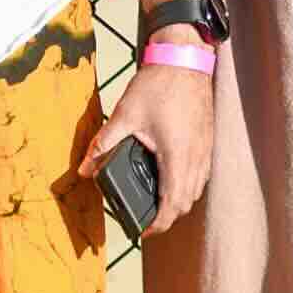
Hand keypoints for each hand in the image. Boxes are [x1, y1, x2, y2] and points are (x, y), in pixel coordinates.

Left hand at [86, 55, 218, 234]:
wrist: (185, 61)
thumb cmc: (158, 86)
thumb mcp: (124, 115)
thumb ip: (103, 144)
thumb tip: (84, 169)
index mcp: (176, 156)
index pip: (172, 204)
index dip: (158, 225)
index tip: (143, 231)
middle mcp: (195, 157)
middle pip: (187, 202)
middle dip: (168, 217)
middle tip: (146, 219)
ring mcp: (205, 149)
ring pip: (197, 190)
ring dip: (179, 201)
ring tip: (158, 201)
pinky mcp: (207, 140)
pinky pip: (202, 174)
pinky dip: (188, 185)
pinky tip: (172, 177)